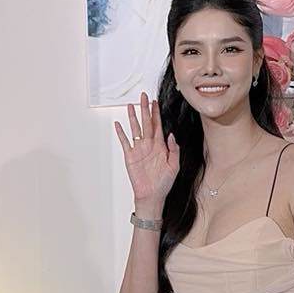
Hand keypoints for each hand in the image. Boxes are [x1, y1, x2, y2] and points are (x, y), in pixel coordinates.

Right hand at [113, 92, 179, 209]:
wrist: (152, 195)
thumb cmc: (164, 183)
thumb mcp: (174, 166)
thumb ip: (174, 150)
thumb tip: (171, 135)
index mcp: (160, 146)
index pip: (158, 126)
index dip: (156, 114)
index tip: (156, 102)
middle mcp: (149, 145)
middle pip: (146, 123)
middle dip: (145, 109)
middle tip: (144, 97)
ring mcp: (139, 150)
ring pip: (135, 129)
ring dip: (133, 117)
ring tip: (131, 105)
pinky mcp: (130, 156)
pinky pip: (124, 142)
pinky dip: (121, 133)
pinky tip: (118, 124)